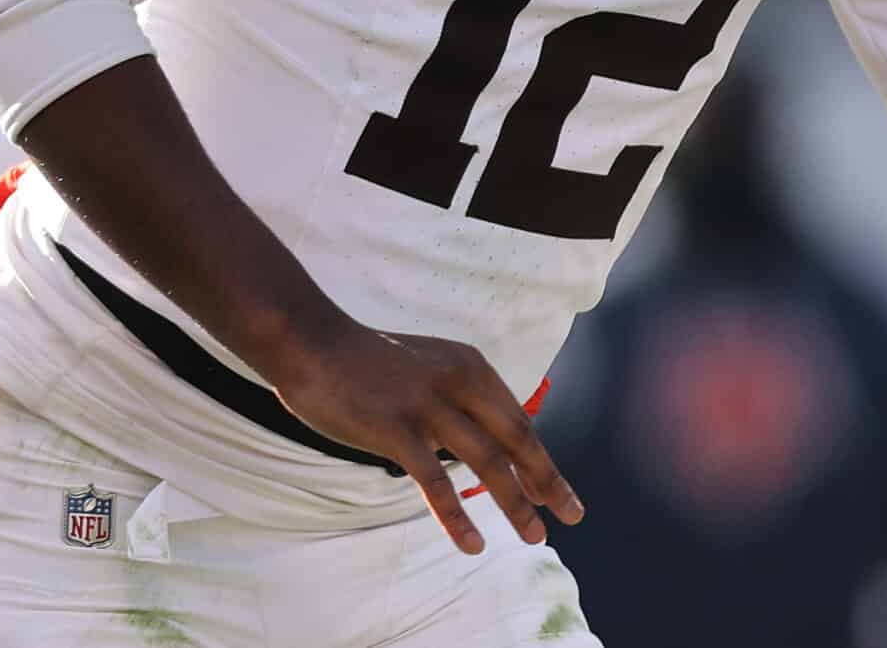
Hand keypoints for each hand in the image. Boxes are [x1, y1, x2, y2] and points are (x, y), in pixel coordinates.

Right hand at [266, 322, 583, 553]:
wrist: (314, 342)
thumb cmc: (368, 361)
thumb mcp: (430, 367)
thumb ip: (457, 397)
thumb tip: (484, 437)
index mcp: (472, 366)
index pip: (518, 420)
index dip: (540, 458)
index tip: (556, 491)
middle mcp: (460, 382)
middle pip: (516, 439)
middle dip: (546, 480)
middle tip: (572, 515)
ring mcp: (428, 404)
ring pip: (486, 462)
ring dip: (514, 503)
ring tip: (534, 536)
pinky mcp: (395, 428)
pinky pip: (434, 480)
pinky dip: (456, 516)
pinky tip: (473, 543)